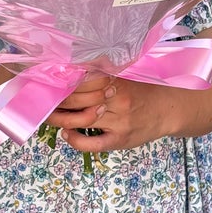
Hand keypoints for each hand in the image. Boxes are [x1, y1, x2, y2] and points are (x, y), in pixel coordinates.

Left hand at [47, 73, 178, 152]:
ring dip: (60, 120)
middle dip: (56, 101)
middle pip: (76, 100)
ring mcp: (119, 122)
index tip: (48, 82)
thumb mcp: (125, 75)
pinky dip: (75, 140)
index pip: (80, 80)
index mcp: (116, 81)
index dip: (61, 83)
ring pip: (80, 121)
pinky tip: (68, 135)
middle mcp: (117, 101)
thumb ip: (102, 73)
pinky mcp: (120, 140)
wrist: (168, 110)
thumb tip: (71, 68)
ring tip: (50, 116)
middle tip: (43, 99)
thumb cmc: (142, 90)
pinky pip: (92, 144)